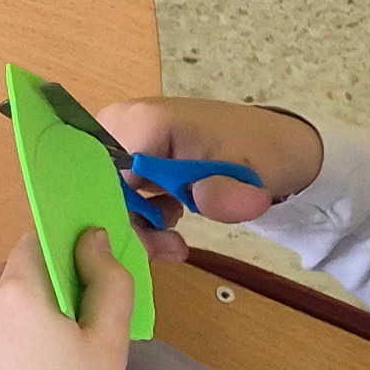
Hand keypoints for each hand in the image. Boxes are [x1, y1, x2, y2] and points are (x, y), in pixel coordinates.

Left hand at [0, 227, 135, 369]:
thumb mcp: (109, 341)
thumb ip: (108, 279)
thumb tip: (92, 237)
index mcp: (13, 291)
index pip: (36, 243)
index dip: (61, 257)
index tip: (80, 288)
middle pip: (12, 274)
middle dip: (39, 292)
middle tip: (67, 336)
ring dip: (15, 315)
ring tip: (41, 361)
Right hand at [86, 95, 323, 261]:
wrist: (272, 145)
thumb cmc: (259, 153)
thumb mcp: (250, 176)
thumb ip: (225, 192)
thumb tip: (204, 200)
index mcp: (143, 121)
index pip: (103, 180)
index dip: (120, 217)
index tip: (155, 244)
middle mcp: (119, 124)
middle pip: (97, 187)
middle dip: (127, 225)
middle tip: (169, 248)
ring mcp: (121, 137)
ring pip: (104, 194)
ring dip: (134, 225)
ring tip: (172, 240)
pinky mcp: (127, 153)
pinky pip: (115, 192)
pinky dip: (137, 216)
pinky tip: (166, 223)